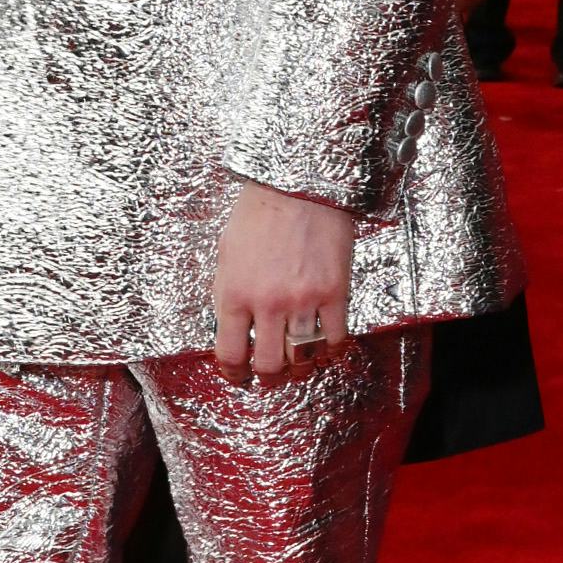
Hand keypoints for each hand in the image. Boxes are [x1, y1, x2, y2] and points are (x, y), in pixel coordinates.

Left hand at [211, 179, 355, 388]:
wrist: (298, 183)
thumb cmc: (258, 212)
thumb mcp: (227, 253)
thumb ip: (229, 292)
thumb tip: (232, 325)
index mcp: (232, 294)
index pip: (229, 353)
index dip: (232, 373)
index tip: (237, 377)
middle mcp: (266, 304)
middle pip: (267, 365)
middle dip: (266, 379)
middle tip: (269, 378)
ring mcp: (303, 300)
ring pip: (301, 359)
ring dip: (299, 369)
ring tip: (297, 366)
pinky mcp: (335, 293)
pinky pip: (335, 339)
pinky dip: (330, 351)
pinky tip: (325, 348)